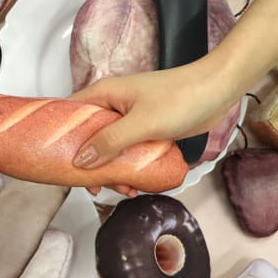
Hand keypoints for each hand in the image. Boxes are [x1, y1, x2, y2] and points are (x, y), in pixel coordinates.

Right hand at [68, 64, 237, 194]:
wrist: (218, 91)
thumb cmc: (181, 97)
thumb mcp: (141, 123)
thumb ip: (109, 142)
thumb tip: (80, 160)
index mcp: (104, 94)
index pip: (69, 115)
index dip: (60, 138)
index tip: (59, 163)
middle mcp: (112, 105)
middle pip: (87, 137)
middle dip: (90, 164)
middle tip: (96, 185)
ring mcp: (128, 118)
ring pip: (108, 148)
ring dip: (112, 170)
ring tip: (124, 187)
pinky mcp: (144, 129)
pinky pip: (127, 152)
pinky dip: (129, 168)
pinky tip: (136, 182)